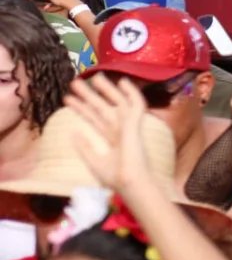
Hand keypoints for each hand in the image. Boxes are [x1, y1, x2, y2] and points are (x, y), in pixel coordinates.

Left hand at [65, 75, 155, 195]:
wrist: (130, 184)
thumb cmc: (115, 178)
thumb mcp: (93, 162)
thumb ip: (84, 147)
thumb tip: (72, 132)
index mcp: (112, 139)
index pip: (95, 119)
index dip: (81, 109)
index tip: (68, 100)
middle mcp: (121, 130)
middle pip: (103, 108)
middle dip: (89, 96)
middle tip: (75, 83)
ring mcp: (129, 127)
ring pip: (118, 103)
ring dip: (107, 89)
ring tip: (94, 76)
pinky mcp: (135, 125)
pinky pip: (136, 105)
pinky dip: (132, 93)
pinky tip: (123, 81)